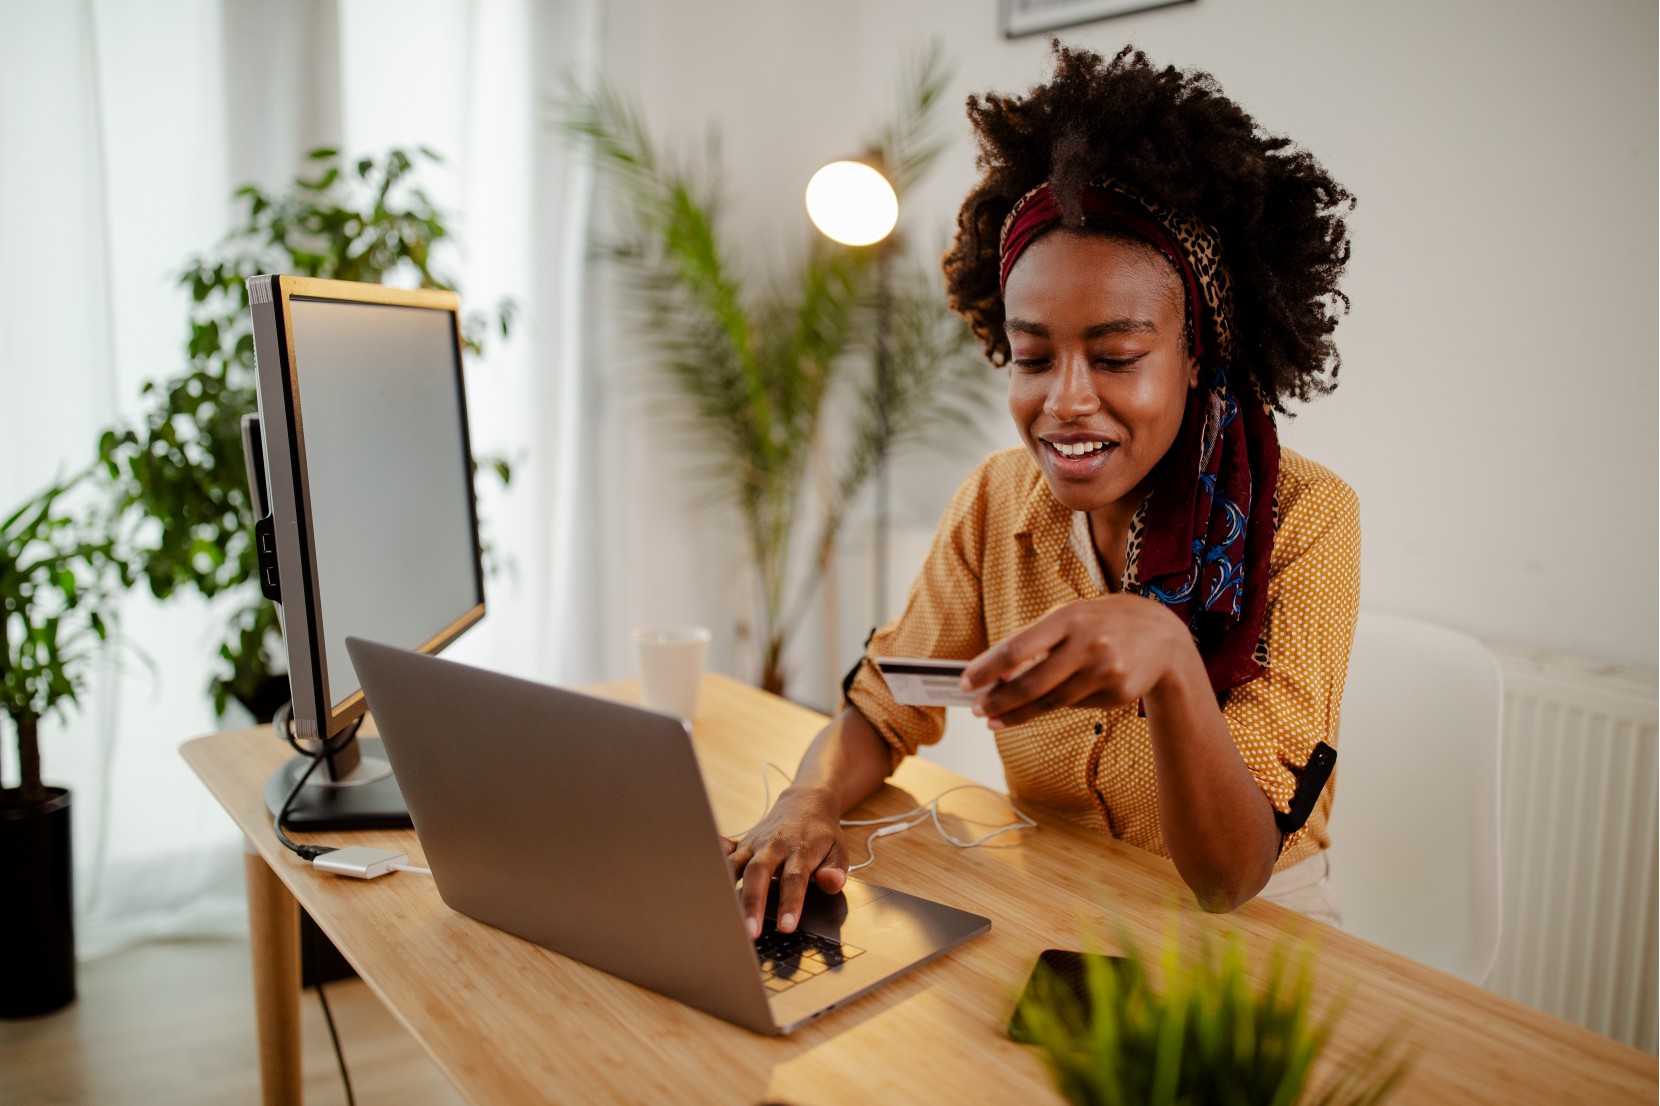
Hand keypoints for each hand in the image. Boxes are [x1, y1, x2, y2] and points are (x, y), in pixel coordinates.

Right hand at [722, 784, 848, 938]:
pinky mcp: (742, 845)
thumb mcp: (839, 850)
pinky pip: (725, 853)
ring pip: (736, 866)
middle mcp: (774, 846)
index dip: (790, 903)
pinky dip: (713, 862)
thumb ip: (835, 870)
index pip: (794, 879)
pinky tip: (702, 877)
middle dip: (753, 903)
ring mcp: (755, 845)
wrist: (805, 802)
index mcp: (800, 850)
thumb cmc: (821, 833)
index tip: (786, 926)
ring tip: (722, 918)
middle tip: (750, 932)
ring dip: (728, 891)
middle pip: (759, 874)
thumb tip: (832, 882)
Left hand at [960, 594, 1189, 728]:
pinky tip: (1039, 708)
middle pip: (1031, 683)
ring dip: (1016, 714)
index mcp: (1069, 618)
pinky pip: (1075, 706)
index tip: (964, 682)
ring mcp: (1105, 671)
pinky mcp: (1118, 693)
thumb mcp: (1070, 618)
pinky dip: (1053, 707)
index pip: (1017, 648)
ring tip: (993, 719)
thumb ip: (1035, 642)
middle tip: (975, 709)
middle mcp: (1088, 644)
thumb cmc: (1102, 624)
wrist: (1164, 636)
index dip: (986, 669)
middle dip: (998, 700)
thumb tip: (993, 674)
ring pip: (1050, 702)